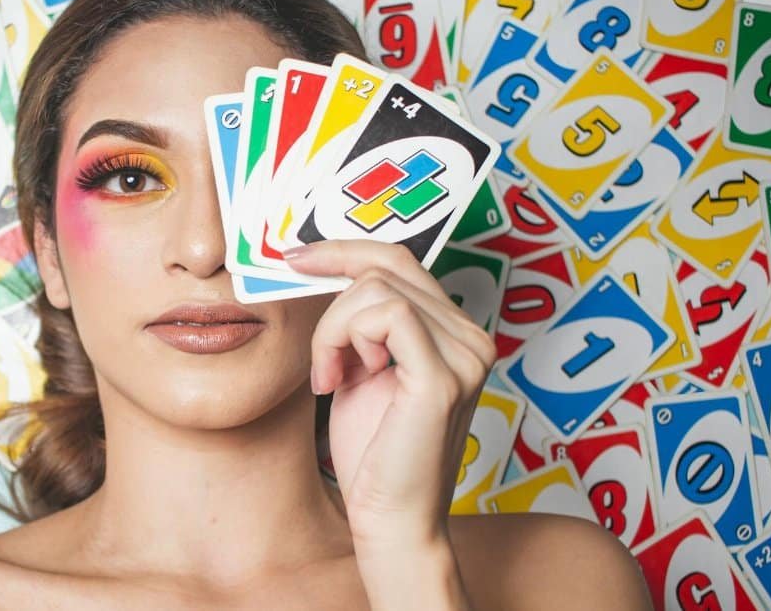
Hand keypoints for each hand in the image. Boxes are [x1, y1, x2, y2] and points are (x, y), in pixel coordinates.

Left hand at [285, 239, 496, 547]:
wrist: (391, 521)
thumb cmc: (374, 455)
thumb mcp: (362, 368)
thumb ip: (361, 322)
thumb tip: (326, 268)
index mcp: (456, 333)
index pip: (402, 261)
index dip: (346, 250)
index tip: (297, 256)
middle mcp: (472, 337)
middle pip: (386, 268)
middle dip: (332, 297)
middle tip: (315, 348)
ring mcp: (465, 355)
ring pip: (377, 289)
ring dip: (333, 330)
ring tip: (331, 377)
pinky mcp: (443, 377)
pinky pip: (384, 314)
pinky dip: (342, 339)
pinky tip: (336, 382)